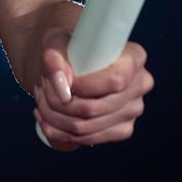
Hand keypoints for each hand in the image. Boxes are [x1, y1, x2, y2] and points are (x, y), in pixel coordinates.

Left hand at [32, 30, 151, 150]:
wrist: (68, 65)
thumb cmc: (66, 49)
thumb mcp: (55, 43)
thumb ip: (54, 58)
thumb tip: (64, 87)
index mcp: (134, 57)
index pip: (116, 79)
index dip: (86, 86)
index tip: (64, 82)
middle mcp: (140, 84)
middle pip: (98, 107)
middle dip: (62, 103)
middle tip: (42, 89)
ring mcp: (133, 110)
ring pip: (89, 126)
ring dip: (57, 118)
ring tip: (41, 102)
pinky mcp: (122, 130)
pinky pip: (90, 139)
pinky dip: (62, 133)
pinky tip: (47, 119)